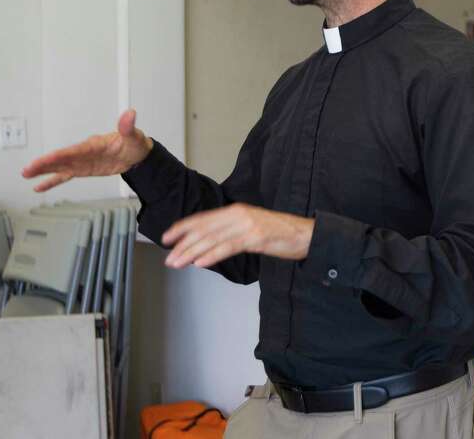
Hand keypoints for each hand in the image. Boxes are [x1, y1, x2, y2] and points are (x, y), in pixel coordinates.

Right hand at [21, 109, 152, 191]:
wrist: (137, 154)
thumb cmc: (134, 143)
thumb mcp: (134, 136)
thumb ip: (128, 127)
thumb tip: (130, 114)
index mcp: (93, 144)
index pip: (74, 151)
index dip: (60, 156)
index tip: (46, 159)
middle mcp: (84, 152)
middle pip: (62, 159)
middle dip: (45, 164)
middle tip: (27, 169)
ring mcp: (82, 161)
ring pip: (59, 167)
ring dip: (43, 171)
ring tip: (26, 174)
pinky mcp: (83, 170)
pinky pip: (65, 176)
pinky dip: (53, 181)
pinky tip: (39, 187)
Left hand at [162, 203, 313, 267]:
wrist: (306, 233)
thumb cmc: (281, 233)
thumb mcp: (252, 227)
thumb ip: (232, 231)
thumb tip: (209, 244)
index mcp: (236, 210)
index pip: (203, 218)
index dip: (182, 228)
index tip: (167, 237)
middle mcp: (239, 214)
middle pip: (204, 229)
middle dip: (183, 244)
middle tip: (169, 257)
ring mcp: (248, 225)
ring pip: (213, 239)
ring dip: (192, 252)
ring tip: (179, 262)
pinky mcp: (257, 237)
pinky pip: (229, 247)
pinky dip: (212, 255)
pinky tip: (200, 263)